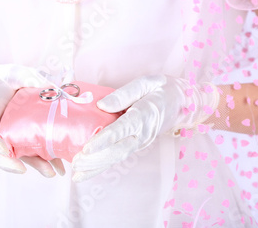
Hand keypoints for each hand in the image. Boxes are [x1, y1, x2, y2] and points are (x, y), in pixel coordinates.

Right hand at [0, 64, 65, 176]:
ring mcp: (9, 136)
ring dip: (35, 165)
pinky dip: (44, 160)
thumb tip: (51, 87)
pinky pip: (30, 152)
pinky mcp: (22, 138)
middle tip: (24, 170)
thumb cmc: (4, 78)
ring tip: (54, 172)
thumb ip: (29, 77)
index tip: (5, 150)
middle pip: (0, 152)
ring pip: (18, 156)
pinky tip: (59, 165)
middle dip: (12, 163)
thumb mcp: (15, 72)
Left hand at [71, 75, 218, 181]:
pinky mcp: (136, 144)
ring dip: (97, 167)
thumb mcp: (146, 83)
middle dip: (95, 160)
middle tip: (75, 165)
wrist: (182, 102)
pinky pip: (119, 156)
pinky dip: (103, 165)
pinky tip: (88, 171)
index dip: (103, 140)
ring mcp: (140, 141)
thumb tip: (101, 105)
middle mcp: (142, 133)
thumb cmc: (161, 89)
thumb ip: (124, 94)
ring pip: (117, 157)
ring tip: (77, 174)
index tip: (87, 148)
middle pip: (117, 150)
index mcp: (144, 116)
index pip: (121, 130)